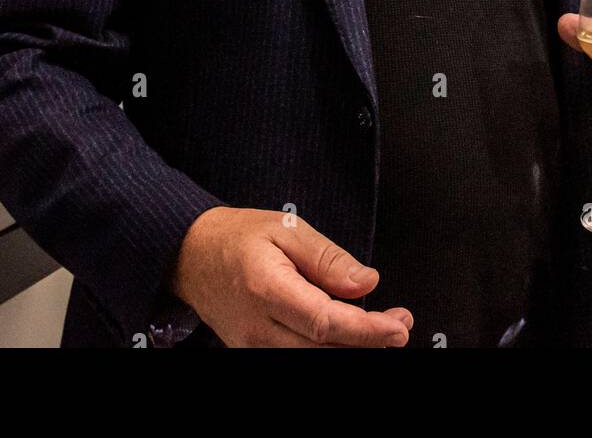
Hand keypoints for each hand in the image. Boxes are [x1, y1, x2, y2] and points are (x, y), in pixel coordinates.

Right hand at [168, 205, 411, 347]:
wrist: (191, 255)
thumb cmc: (237, 238)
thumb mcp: (285, 229)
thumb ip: (327, 258)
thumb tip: (367, 282)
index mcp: (266, 289)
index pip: (325, 323)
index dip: (367, 331)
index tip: (398, 326)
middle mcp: (257, 329)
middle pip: (324, 351)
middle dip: (369, 342)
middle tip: (399, 323)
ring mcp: (253, 348)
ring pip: (313, 361)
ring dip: (352, 349)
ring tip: (382, 326)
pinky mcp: (255, 355)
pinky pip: (298, 358)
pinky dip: (328, 349)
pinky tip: (347, 332)